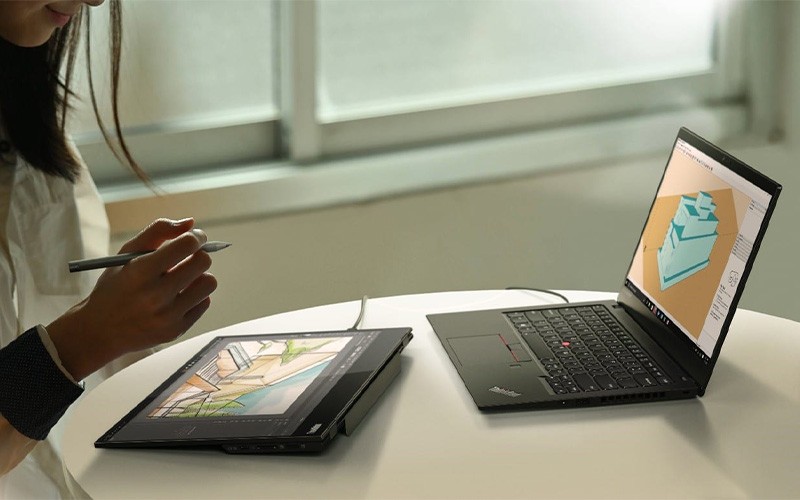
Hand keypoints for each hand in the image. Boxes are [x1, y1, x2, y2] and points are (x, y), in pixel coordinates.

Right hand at [47, 218, 218, 379]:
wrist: (100, 331)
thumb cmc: (115, 286)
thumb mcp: (127, 254)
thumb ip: (158, 231)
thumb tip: (190, 223)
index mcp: (141, 271)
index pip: (187, 244)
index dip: (196, 237)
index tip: (195, 237)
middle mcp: (155, 295)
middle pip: (203, 263)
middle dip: (199, 255)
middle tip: (189, 257)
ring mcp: (168, 316)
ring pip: (209, 283)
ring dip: (200, 276)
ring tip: (184, 277)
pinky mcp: (176, 330)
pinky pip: (204, 303)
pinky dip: (196, 296)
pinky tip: (179, 296)